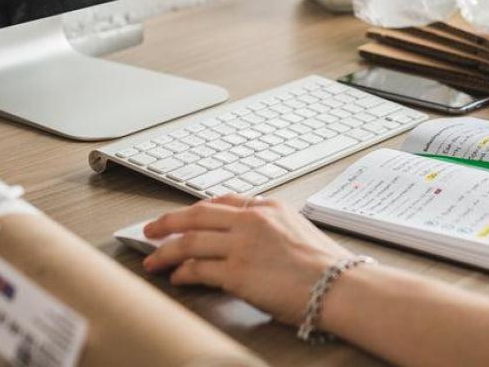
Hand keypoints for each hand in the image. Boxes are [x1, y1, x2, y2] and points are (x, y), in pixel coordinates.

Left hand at [142, 195, 352, 324]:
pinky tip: (176, 277)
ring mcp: (242, 245)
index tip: (182, 216)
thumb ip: (270, 230)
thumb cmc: (326, 267)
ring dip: (165, 251)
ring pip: (190, 241)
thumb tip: (247, 243)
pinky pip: (198, 269)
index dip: (196, 210)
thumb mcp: (297, 232)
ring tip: (152, 259)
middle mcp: (252, 221)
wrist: (338, 286)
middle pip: (197, 215)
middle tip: (151, 230)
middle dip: (168, 222)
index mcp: (269, 208)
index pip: (222, 202)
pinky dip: (182, 273)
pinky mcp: (237, 272)